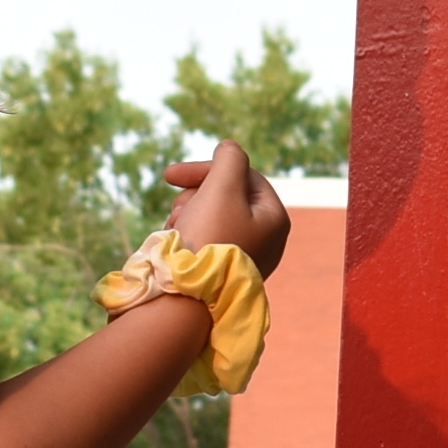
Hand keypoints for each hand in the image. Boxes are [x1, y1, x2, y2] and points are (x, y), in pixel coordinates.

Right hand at [165, 141, 289, 274]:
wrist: (188, 298)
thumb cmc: (208, 240)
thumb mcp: (222, 188)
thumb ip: (229, 160)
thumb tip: (229, 148)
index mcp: (276, 218)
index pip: (243, 175)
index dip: (207, 169)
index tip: (171, 175)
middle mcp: (267, 238)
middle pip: (227, 195)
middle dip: (196, 195)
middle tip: (176, 207)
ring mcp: (245, 256)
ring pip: (212, 215)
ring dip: (188, 212)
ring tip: (174, 227)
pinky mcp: (223, 271)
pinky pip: (205, 239)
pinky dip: (187, 234)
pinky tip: (174, 242)